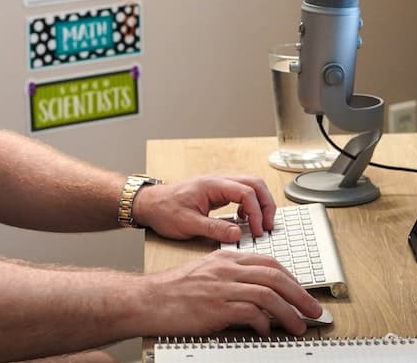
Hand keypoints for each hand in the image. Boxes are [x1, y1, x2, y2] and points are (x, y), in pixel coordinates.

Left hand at [131, 174, 275, 242]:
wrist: (148, 204)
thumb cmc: (163, 210)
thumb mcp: (188, 224)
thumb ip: (214, 229)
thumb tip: (237, 234)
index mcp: (212, 185)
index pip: (246, 192)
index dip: (257, 212)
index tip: (259, 230)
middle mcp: (218, 182)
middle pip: (254, 184)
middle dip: (266, 204)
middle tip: (268, 226)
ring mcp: (218, 186)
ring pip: (250, 187)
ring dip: (260, 204)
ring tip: (261, 225)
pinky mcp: (216, 194)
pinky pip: (241, 195)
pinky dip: (249, 206)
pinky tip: (244, 221)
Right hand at [142, 249, 321, 336]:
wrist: (148, 299)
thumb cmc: (174, 290)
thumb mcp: (206, 273)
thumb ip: (231, 277)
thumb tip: (257, 294)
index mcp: (225, 257)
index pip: (269, 262)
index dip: (291, 278)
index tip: (302, 292)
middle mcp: (226, 269)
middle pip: (275, 276)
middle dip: (300, 295)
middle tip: (313, 310)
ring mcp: (222, 287)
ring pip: (269, 295)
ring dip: (290, 312)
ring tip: (298, 326)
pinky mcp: (216, 307)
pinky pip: (251, 313)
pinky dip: (264, 323)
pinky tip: (266, 331)